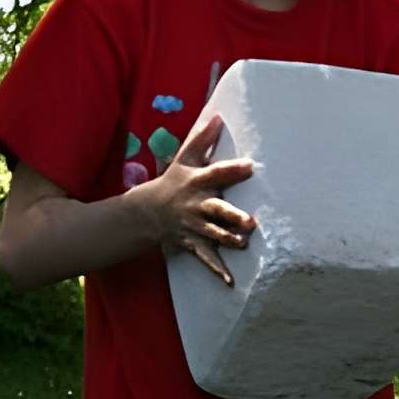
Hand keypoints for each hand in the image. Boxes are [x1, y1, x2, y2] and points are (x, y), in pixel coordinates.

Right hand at [129, 113, 255, 284]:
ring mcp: (195, 226)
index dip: (233, 170)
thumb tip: (218, 116)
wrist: (147, 211)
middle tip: (249, 221)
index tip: (251, 166)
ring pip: (214, 234)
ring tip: (244, 244)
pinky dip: (217, 271)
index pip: (217, 173)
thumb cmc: (173, 181)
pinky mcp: (193, 242)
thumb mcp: (184, 159)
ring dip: (228, 240)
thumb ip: (202, 139)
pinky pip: (206, 258)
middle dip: (232, 216)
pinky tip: (230, 282)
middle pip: (216, 210)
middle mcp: (197, 205)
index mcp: (198, 183)